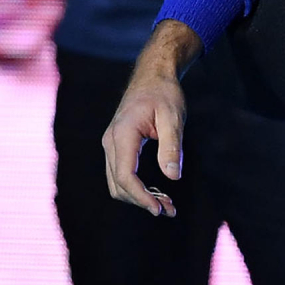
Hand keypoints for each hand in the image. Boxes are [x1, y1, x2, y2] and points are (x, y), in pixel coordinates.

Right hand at [102, 21, 199, 215]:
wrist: (153, 75)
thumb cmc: (164, 93)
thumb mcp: (173, 116)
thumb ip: (172, 145)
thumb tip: (173, 177)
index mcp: (123, 133)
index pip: (126, 175)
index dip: (141, 197)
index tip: (160, 210)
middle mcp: (111, 141)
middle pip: (119, 184)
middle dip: (142, 201)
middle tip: (171, 210)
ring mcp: (111, 144)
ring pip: (118, 183)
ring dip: (139, 197)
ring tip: (167, 204)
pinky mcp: (117, 147)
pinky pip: (121, 174)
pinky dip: (137, 188)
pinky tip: (158, 192)